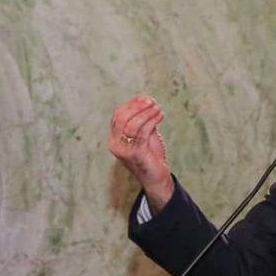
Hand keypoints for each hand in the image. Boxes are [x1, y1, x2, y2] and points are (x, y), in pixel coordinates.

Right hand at [109, 94, 173, 211]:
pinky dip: (152, 121)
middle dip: (137, 107)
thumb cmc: (150, 155)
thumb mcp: (144, 135)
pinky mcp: (136, 154)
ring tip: (158, 108)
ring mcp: (124, 150)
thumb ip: (142, 120)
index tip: (145, 98)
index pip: (117, 116)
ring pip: (133, 124)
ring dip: (146, 113)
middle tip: (152, 101)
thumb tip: (146, 100)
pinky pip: (143, 132)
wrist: (156, 177)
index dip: (131, 104)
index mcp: (114, 138)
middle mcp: (115, 144)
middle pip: (122, 118)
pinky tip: (160, 116)